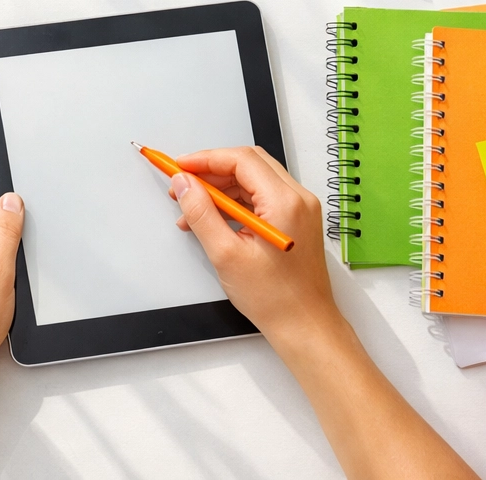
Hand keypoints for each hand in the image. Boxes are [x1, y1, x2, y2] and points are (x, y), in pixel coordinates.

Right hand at [169, 146, 338, 346]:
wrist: (305, 326)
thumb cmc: (275, 299)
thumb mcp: (226, 255)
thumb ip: (201, 214)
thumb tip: (185, 185)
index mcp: (285, 202)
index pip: (241, 160)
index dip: (206, 159)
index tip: (180, 167)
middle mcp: (298, 198)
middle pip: (249, 164)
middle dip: (212, 171)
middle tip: (184, 185)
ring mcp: (300, 209)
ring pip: (255, 180)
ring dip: (222, 188)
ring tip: (193, 209)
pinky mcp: (297, 220)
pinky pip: (263, 197)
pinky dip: (237, 202)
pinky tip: (214, 219)